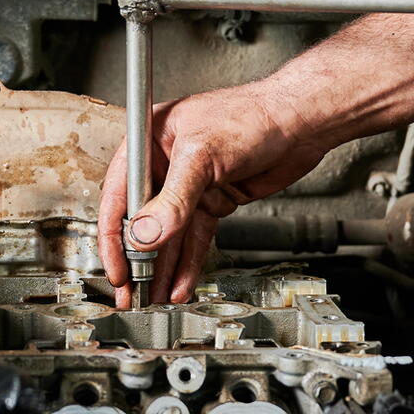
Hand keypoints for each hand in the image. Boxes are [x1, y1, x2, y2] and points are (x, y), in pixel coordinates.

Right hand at [100, 81, 332, 305]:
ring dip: (163, 269)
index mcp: (149, 143)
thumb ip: (172, 199)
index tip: (118, 269)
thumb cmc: (252, 115)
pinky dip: (189, 263)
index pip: (118, 196)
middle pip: (142, 221)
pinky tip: (181, 284)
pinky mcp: (213, 199)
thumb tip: (145, 233)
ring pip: (170, 236)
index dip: (115, 237)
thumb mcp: (202, 155)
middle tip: (133, 294)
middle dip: (138, 261)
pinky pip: (196, 238)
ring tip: (154, 298)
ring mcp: (190, 185)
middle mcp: (164, 165)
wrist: (298, 123)